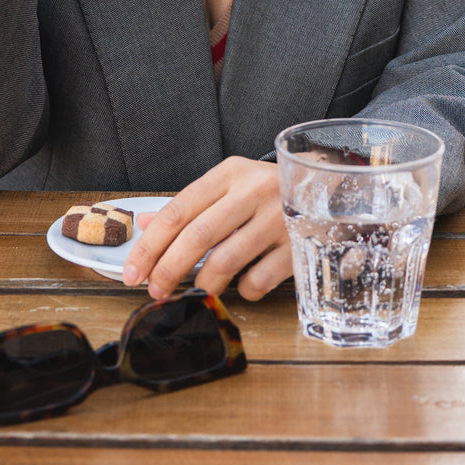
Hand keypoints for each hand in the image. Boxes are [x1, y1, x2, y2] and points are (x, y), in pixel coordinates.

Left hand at [122, 157, 291, 301]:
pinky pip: (258, 280)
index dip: (151, 244)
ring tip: (198, 291)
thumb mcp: (230, 185)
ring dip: (204, 283)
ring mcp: (278, 218)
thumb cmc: (270, 190)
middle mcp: (253, 191)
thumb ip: (190, 206)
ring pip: (226, 260)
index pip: (178, 209)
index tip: (133, 270)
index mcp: (230, 173)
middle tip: (154, 290)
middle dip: (169, 268)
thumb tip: (146, 224)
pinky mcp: (298, 246)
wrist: (332, 187)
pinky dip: (244, 290)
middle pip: (198, 235)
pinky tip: (243, 285)